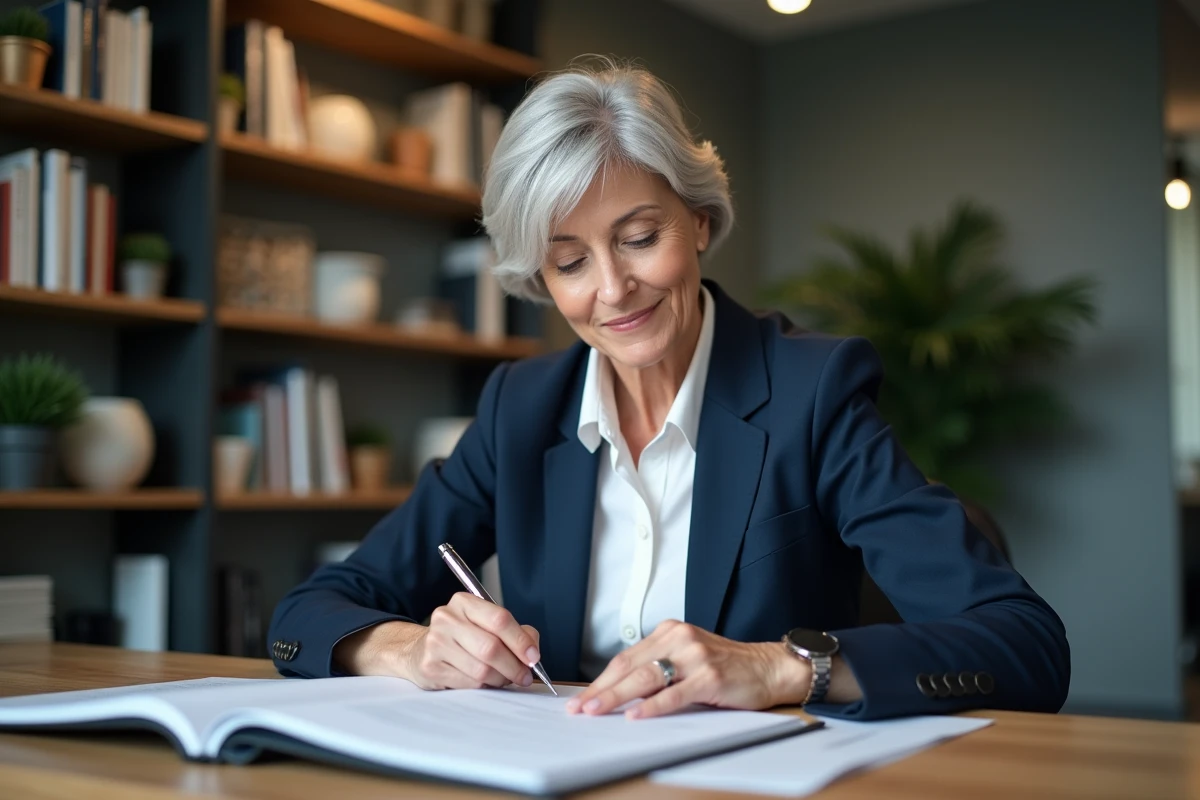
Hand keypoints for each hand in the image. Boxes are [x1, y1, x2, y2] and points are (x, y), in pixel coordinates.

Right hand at [332, 594, 541, 690]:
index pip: (499, 619)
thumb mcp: (485, 625)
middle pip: (491, 647)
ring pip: (481, 670)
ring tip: (503, 679)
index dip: (520, 640)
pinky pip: (469, 683)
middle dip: (514, 666)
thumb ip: (515, 632)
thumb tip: (532, 650)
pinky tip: (484, 682)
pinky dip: (484, 687)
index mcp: (464, 602)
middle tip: (524, 675)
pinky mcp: (430, 667)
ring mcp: (435, 643)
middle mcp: (447, 618)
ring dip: (500, 679)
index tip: (533, 657)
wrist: (418, 651)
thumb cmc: (461, 638)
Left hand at [565, 620, 809, 719]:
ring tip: (597, 711)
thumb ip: (658, 667)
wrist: (768, 667)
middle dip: (601, 690)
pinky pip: (674, 693)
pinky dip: (652, 707)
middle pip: (630, 667)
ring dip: (617, 697)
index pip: (626, 657)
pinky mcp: (710, 677)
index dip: (601, 679)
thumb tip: (620, 691)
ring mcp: (695, 656)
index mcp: (670, 631)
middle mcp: (679, 639)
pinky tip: (636, 716)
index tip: (583, 697)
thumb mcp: (687, 658)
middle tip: (580, 707)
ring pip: (646, 679)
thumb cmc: (727, 666)